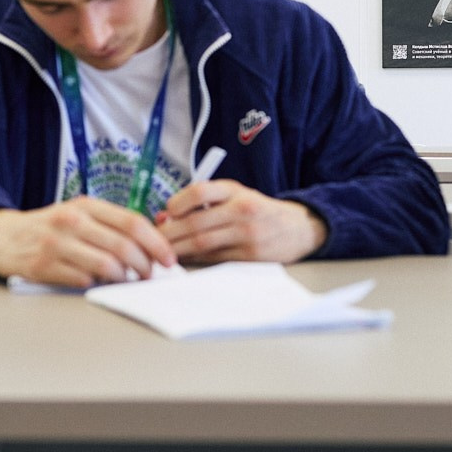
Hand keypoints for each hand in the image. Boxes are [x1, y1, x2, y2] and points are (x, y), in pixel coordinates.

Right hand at [0, 198, 177, 287]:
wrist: (1, 236)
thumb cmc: (48, 227)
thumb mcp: (77, 214)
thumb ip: (108, 224)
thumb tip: (149, 246)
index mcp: (85, 205)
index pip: (132, 222)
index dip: (156, 243)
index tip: (168, 258)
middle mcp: (72, 222)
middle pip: (124, 247)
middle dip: (144, 266)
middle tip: (149, 275)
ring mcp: (57, 244)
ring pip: (107, 266)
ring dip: (123, 278)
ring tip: (125, 280)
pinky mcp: (44, 266)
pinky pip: (83, 281)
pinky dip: (96, 285)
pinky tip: (97, 283)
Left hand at [157, 180, 326, 264]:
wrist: (298, 228)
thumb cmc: (257, 210)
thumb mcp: (235, 195)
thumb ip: (203, 203)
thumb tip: (166, 216)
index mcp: (235, 190)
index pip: (201, 192)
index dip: (178, 202)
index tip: (166, 211)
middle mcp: (242, 209)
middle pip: (196, 223)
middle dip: (170, 233)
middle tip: (152, 240)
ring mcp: (248, 234)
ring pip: (203, 244)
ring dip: (179, 250)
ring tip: (162, 253)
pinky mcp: (251, 256)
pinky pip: (215, 259)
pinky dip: (196, 260)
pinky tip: (184, 260)